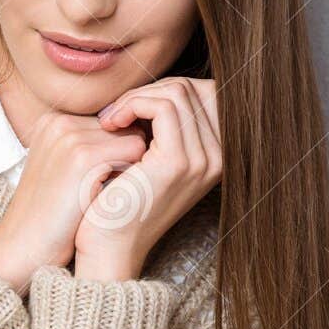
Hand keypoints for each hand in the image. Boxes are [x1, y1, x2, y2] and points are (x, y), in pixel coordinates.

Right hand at [0, 108, 148, 293]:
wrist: (24, 247)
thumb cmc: (52, 216)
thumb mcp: (64, 170)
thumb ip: (92, 147)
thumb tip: (139, 135)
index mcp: (53, 122)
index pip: (112, 124)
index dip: (115, 156)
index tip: (94, 185)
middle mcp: (60, 122)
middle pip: (124, 128)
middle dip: (124, 160)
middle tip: (98, 193)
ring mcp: (70, 137)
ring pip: (134, 138)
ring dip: (129, 169)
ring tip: (99, 195)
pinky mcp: (82, 157)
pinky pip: (135, 151)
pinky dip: (129, 176)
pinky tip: (104, 198)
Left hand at [73, 76, 221, 279]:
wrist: (109, 243)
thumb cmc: (121, 199)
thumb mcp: (149, 155)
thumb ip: (164, 124)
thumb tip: (160, 84)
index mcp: (217, 155)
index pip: (201, 93)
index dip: (161, 90)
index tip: (128, 108)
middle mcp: (219, 157)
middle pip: (190, 89)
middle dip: (147, 91)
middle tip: (114, 113)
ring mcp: (203, 160)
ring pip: (177, 93)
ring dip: (136, 98)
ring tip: (110, 119)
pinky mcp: (178, 162)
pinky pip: (163, 107)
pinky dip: (132, 105)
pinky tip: (111, 123)